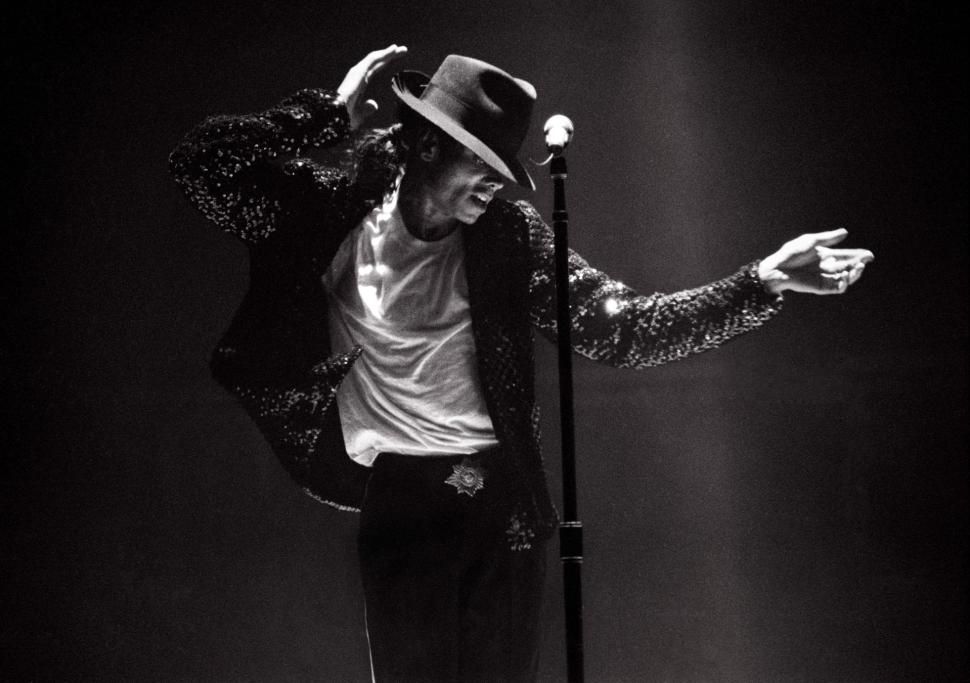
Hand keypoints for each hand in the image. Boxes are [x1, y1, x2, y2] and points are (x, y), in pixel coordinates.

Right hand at [336, 44, 407, 129]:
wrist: (337, 117)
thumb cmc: (345, 119)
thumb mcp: (360, 114)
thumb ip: (367, 109)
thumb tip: (374, 104)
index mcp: (359, 84)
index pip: (374, 70)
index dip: (384, 63)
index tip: (395, 59)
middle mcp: (358, 76)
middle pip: (376, 63)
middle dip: (389, 56)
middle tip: (402, 50)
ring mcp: (357, 73)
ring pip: (375, 59)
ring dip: (388, 53)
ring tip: (400, 48)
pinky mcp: (358, 72)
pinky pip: (372, 60)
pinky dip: (383, 54)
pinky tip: (392, 51)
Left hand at [757, 228, 873, 294]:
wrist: (779, 268)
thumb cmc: (791, 253)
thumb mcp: (811, 241)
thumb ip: (828, 239)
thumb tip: (845, 232)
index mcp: (826, 256)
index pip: (846, 256)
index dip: (858, 255)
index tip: (868, 254)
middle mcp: (827, 267)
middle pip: (849, 267)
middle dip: (859, 264)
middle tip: (866, 260)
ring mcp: (825, 278)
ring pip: (846, 278)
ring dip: (854, 274)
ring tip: (858, 267)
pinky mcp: (821, 287)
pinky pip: (837, 288)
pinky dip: (844, 283)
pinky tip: (846, 276)